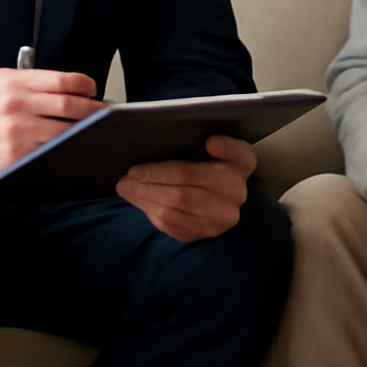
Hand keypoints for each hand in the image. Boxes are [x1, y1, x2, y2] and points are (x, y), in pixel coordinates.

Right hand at [0, 67, 102, 186]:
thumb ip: (32, 83)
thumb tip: (76, 90)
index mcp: (14, 82)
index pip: (65, 81)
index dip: (87, 87)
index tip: (94, 93)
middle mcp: (16, 103)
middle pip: (71, 106)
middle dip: (95, 113)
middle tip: (107, 118)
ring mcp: (16, 131)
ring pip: (66, 131)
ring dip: (87, 135)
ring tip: (97, 135)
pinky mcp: (14, 157)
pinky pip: (51, 154)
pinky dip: (68, 153)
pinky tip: (78, 152)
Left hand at [116, 134, 255, 241]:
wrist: (212, 196)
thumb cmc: (204, 162)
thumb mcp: (209, 144)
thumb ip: (201, 134)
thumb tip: (187, 135)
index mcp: (241, 162)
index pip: (238, 153)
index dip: (225, 148)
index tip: (210, 142)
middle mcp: (236, 190)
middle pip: (191, 184)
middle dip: (155, 178)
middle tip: (130, 173)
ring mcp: (222, 216)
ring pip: (177, 205)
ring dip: (146, 195)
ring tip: (126, 185)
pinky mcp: (205, 232)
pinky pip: (172, 224)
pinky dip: (150, 209)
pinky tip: (137, 198)